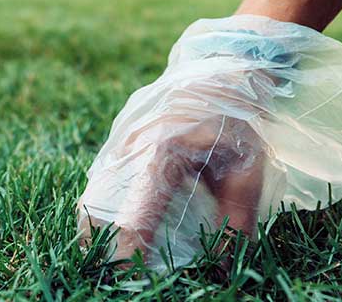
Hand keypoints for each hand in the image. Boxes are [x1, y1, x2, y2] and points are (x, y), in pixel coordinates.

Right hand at [74, 16, 341, 270]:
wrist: (221, 67)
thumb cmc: (238, 117)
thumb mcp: (248, 166)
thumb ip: (237, 218)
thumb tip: (227, 264)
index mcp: (161, 151)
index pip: (134, 213)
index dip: (129, 249)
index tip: (129, 275)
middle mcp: (130, 146)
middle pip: (99, 206)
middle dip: (101, 245)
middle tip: (115, 274)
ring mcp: (119, 141)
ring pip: (93, 194)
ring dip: (96, 228)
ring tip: (107, 261)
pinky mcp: (119, 141)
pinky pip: (100, 182)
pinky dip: (100, 209)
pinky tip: (108, 233)